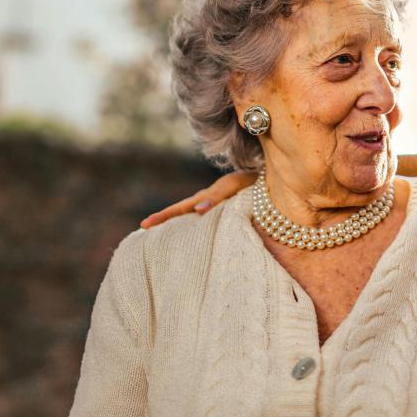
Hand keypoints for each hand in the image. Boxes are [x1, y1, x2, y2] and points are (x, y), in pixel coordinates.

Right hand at [140, 171, 256, 228]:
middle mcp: (210, 201)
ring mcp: (217, 205)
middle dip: (164, 221)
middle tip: (144, 231)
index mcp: (208, 196)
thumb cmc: (255, 181)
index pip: (181, 208)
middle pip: (183, 212)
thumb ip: (216, 197)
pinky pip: (209, 219)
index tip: (144, 225)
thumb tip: (196, 211)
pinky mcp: (228, 210)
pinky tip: (194, 238)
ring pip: (193, 216)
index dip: (163, 216)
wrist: (273, 178)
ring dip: (179, 225)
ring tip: (163, 238)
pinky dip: (197, 227)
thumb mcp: (234, 186)